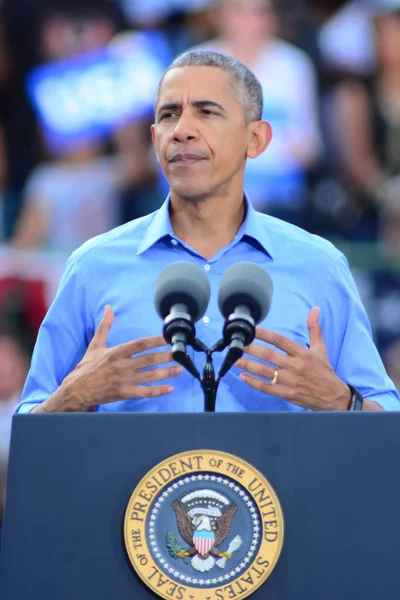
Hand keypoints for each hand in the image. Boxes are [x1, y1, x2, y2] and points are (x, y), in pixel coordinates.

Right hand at [62, 305, 182, 410]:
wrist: (76, 389)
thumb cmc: (87, 367)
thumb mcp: (95, 344)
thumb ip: (105, 326)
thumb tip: (108, 308)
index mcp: (117, 352)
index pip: (140, 344)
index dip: (156, 340)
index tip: (168, 338)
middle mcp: (123, 365)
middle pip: (149, 359)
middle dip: (167, 356)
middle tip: (181, 353)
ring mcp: (125, 380)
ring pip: (150, 375)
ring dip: (167, 372)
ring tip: (180, 369)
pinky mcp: (125, 393)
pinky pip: (145, 392)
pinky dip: (158, 391)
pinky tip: (169, 388)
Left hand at [235, 307, 350, 410]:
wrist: (333, 396)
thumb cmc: (324, 371)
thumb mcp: (321, 348)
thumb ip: (314, 329)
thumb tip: (314, 309)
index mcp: (302, 354)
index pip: (280, 341)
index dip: (265, 334)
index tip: (252, 329)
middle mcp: (295, 366)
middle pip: (269, 355)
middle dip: (251, 349)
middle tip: (238, 344)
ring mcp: (289, 381)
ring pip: (264, 372)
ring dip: (248, 365)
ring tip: (235, 359)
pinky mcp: (286, 394)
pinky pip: (266, 387)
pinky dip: (253, 383)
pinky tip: (243, 377)